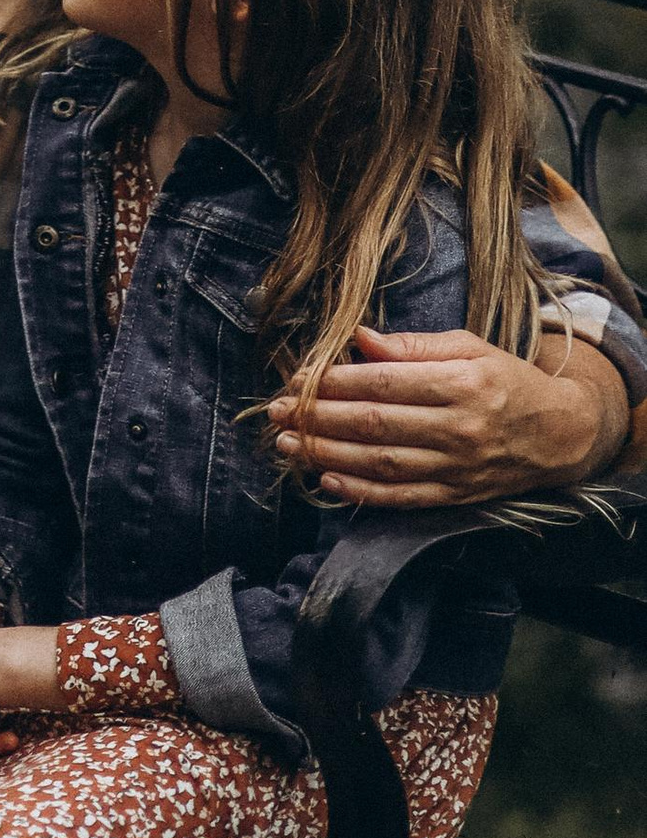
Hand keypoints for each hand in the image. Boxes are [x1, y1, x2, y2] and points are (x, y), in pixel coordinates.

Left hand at [269, 328, 629, 508]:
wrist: (560, 433)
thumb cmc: (506, 379)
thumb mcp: (468, 347)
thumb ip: (412, 346)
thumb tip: (359, 338)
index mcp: (462, 384)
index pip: (385, 383)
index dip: (335, 382)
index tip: (297, 378)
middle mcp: (459, 430)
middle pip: (376, 425)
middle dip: (319, 419)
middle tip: (277, 412)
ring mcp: (457, 469)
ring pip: (382, 464)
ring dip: (328, 456)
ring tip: (287, 445)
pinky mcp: (456, 497)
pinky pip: (403, 499)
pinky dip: (362, 493)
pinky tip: (327, 482)